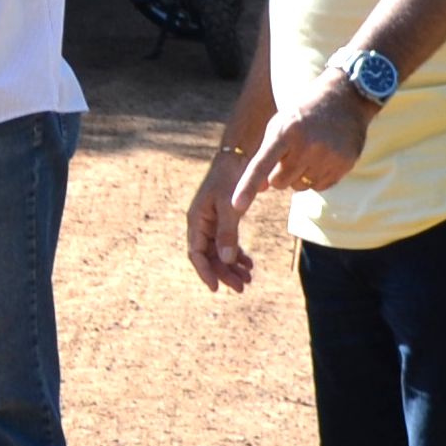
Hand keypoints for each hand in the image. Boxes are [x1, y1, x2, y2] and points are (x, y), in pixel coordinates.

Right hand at [185, 144, 256, 292]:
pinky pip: (227, 243)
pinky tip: (249, 263)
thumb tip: (227, 260)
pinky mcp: (224, 219)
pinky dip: (237, 254)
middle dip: (224, 273)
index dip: (205, 272)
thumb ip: (227, 233)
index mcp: (196, 220)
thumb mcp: (229, 206)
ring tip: (249, 278)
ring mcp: (212, 222)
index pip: (196, 253)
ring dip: (232, 266)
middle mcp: (201, 224)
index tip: (217, 288)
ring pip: (219, 252)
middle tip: (242, 287)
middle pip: (209, 256)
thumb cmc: (230, 178)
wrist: (238, 157)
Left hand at [207, 74, 377, 273]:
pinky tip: (323, 157)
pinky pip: (320, 188)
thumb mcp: (279, 126)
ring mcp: (329, 155)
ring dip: (299, 176)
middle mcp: (308, 144)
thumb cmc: (302, 115)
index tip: (236, 205)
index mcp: (285, 131)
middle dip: (279, 174)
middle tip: (290, 153)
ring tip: (309, 151)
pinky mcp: (346, 164)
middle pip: (279, 182)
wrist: (345, 98)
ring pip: (300, 188)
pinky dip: (316, 178)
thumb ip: (265, 157)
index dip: (248, 186)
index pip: (261, 164)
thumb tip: (261, 189)